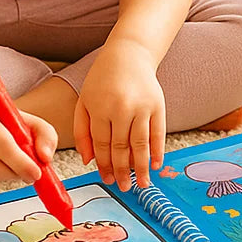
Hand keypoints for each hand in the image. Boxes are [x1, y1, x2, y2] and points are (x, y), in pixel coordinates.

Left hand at [73, 38, 165, 190]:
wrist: (129, 54)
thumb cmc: (103, 79)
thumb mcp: (84, 101)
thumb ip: (83, 132)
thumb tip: (88, 161)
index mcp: (100, 108)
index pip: (102, 145)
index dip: (104, 165)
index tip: (107, 179)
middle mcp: (121, 108)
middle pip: (121, 148)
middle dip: (121, 171)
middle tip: (123, 187)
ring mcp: (141, 106)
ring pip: (140, 144)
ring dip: (140, 167)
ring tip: (141, 184)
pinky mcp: (158, 104)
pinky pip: (158, 133)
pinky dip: (158, 151)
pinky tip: (155, 165)